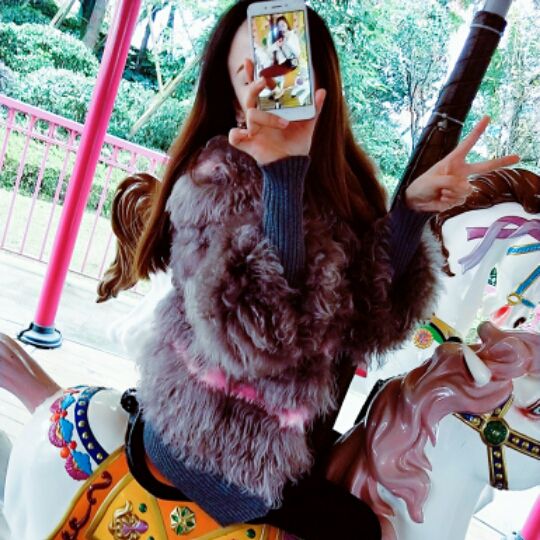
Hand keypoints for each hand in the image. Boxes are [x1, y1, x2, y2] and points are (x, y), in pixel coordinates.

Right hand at [229, 59, 325, 164]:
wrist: (293, 164)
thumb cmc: (297, 143)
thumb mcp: (308, 124)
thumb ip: (314, 108)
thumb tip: (322, 90)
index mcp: (269, 109)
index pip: (258, 88)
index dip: (252, 74)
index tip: (251, 60)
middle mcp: (259, 117)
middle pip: (250, 97)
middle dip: (254, 86)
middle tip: (265, 80)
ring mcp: (252, 130)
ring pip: (250, 115)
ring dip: (267, 118)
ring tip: (284, 124)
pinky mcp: (248, 144)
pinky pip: (235, 137)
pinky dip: (236, 134)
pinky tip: (246, 134)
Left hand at [405, 116, 519, 211]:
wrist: (416, 201)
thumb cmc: (422, 186)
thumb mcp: (433, 180)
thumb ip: (450, 182)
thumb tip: (465, 187)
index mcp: (453, 160)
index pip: (467, 143)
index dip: (477, 131)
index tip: (487, 117)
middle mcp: (460, 172)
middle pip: (484, 166)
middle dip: (501, 162)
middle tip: (517, 157)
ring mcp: (461, 185)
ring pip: (467, 189)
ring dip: (452, 193)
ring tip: (441, 192)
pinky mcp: (459, 197)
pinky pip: (461, 200)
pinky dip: (450, 201)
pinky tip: (441, 199)